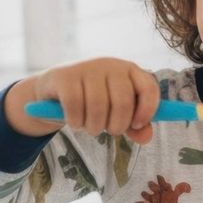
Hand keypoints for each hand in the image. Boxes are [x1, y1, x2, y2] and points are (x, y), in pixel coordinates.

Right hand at [6, 57, 157, 144]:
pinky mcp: (65, 76)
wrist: (53, 91)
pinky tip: (75, 121)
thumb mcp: (116, 113)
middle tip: (108, 130)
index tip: (137, 126)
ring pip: (98, 106)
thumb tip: (146, 137)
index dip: (147, 110)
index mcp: (129, 70)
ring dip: (94, 126)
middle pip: (123, 102)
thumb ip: (135, 125)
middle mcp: (111, 65)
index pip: (148, 87)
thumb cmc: (92, 101)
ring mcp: (87, 68)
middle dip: (117, 125)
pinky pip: (75, 106)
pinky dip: (76, 121)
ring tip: (89, 127)